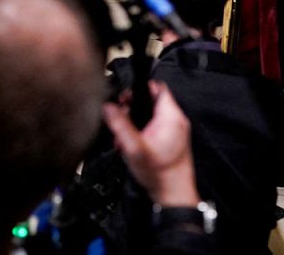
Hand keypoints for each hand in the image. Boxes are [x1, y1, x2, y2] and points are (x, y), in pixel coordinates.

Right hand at [103, 83, 198, 207]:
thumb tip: (108, 107)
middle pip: (150, 101)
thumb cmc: (160, 174)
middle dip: (132, 108)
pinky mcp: (170, 140)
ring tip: (124, 135)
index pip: (157, 88)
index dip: (139, 88)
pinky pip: (153, 127)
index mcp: (171, 117)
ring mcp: (174, 131)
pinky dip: (141, 131)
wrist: (172, 194)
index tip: (125, 96)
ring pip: (150, 115)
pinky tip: (131, 143)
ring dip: (134, 122)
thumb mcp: (134, 147)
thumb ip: (119, 125)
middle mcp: (175, 121)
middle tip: (120, 118)